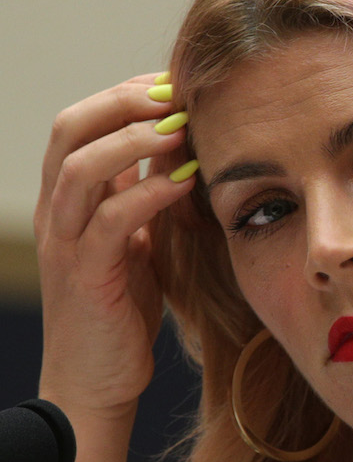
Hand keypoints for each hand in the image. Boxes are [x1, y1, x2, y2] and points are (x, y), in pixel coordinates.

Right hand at [34, 74, 195, 419]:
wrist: (98, 380)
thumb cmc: (124, 309)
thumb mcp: (139, 239)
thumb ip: (148, 194)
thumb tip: (185, 147)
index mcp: (70, 198)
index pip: (83, 121)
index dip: (125, 93)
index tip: (176, 82)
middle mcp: (58, 213)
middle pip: (70, 129)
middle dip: (123, 101)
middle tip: (178, 92)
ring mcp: (66, 243)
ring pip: (80, 167)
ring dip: (132, 139)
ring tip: (180, 126)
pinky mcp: (86, 277)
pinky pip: (108, 222)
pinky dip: (145, 194)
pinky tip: (183, 182)